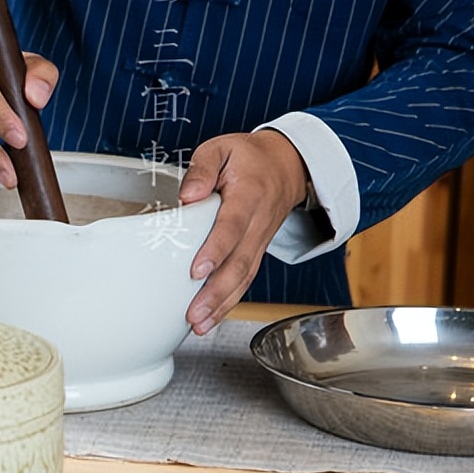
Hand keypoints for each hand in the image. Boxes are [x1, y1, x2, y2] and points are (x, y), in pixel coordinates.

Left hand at [179, 129, 309, 334]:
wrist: (286, 166)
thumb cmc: (248, 158)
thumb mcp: (221, 148)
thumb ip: (202, 169)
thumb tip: (187, 196)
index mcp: (249, 194)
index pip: (233, 226)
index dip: (217, 249)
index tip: (197, 270)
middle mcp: (258, 222)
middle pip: (240, 262)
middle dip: (216, 292)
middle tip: (194, 313)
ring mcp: (260, 240)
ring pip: (244, 277)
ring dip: (222, 305)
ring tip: (199, 324)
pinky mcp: (256, 251)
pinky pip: (245, 280)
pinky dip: (229, 302)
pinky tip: (210, 319)